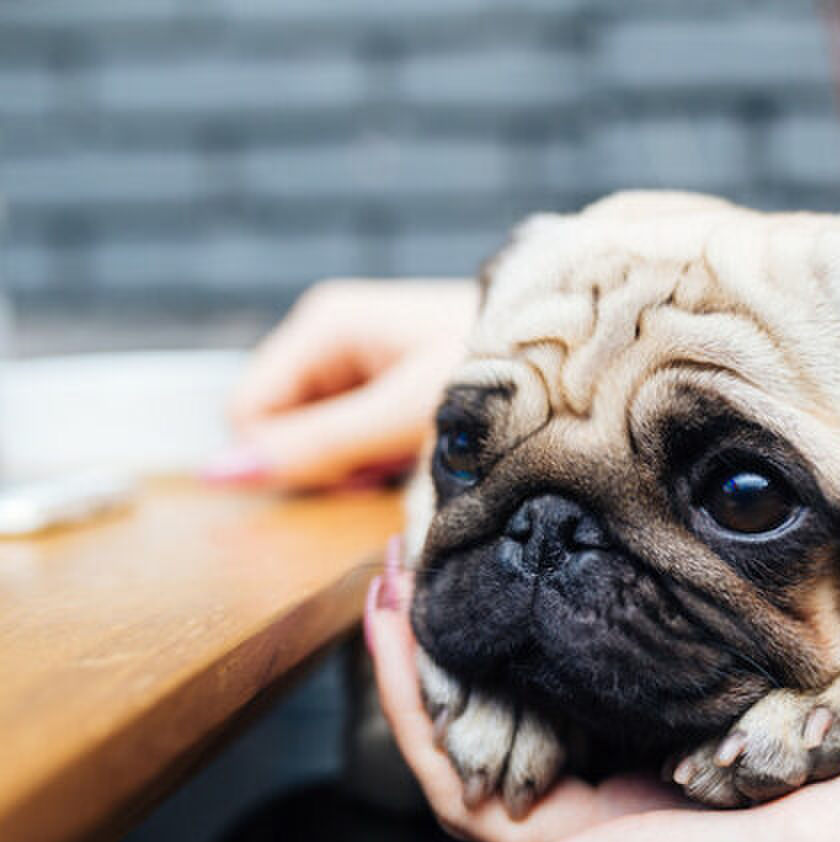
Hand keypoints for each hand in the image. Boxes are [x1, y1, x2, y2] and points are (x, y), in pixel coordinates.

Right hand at [211, 278, 478, 489]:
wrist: (577, 356)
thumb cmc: (501, 373)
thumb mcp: (403, 416)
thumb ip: (316, 446)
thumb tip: (218, 475)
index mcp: (324, 324)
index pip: (247, 412)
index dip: (290, 456)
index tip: (361, 468)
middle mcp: (334, 335)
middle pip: (280, 426)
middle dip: (328, 461)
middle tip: (396, 460)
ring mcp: (361, 359)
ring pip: (317, 438)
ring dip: (360, 463)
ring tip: (419, 452)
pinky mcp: (390, 384)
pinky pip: (355, 436)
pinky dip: (383, 456)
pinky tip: (424, 450)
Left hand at [363, 546, 839, 841]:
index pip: (479, 796)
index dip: (416, 711)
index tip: (390, 609)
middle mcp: (642, 817)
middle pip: (501, 745)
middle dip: (440, 658)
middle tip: (412, 554)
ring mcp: (682, 778)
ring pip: (557, 710)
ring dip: (503, 639)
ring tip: (471, 553)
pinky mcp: (730, 736)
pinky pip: (626, 684)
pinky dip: (581, 630)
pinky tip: (578, 577)